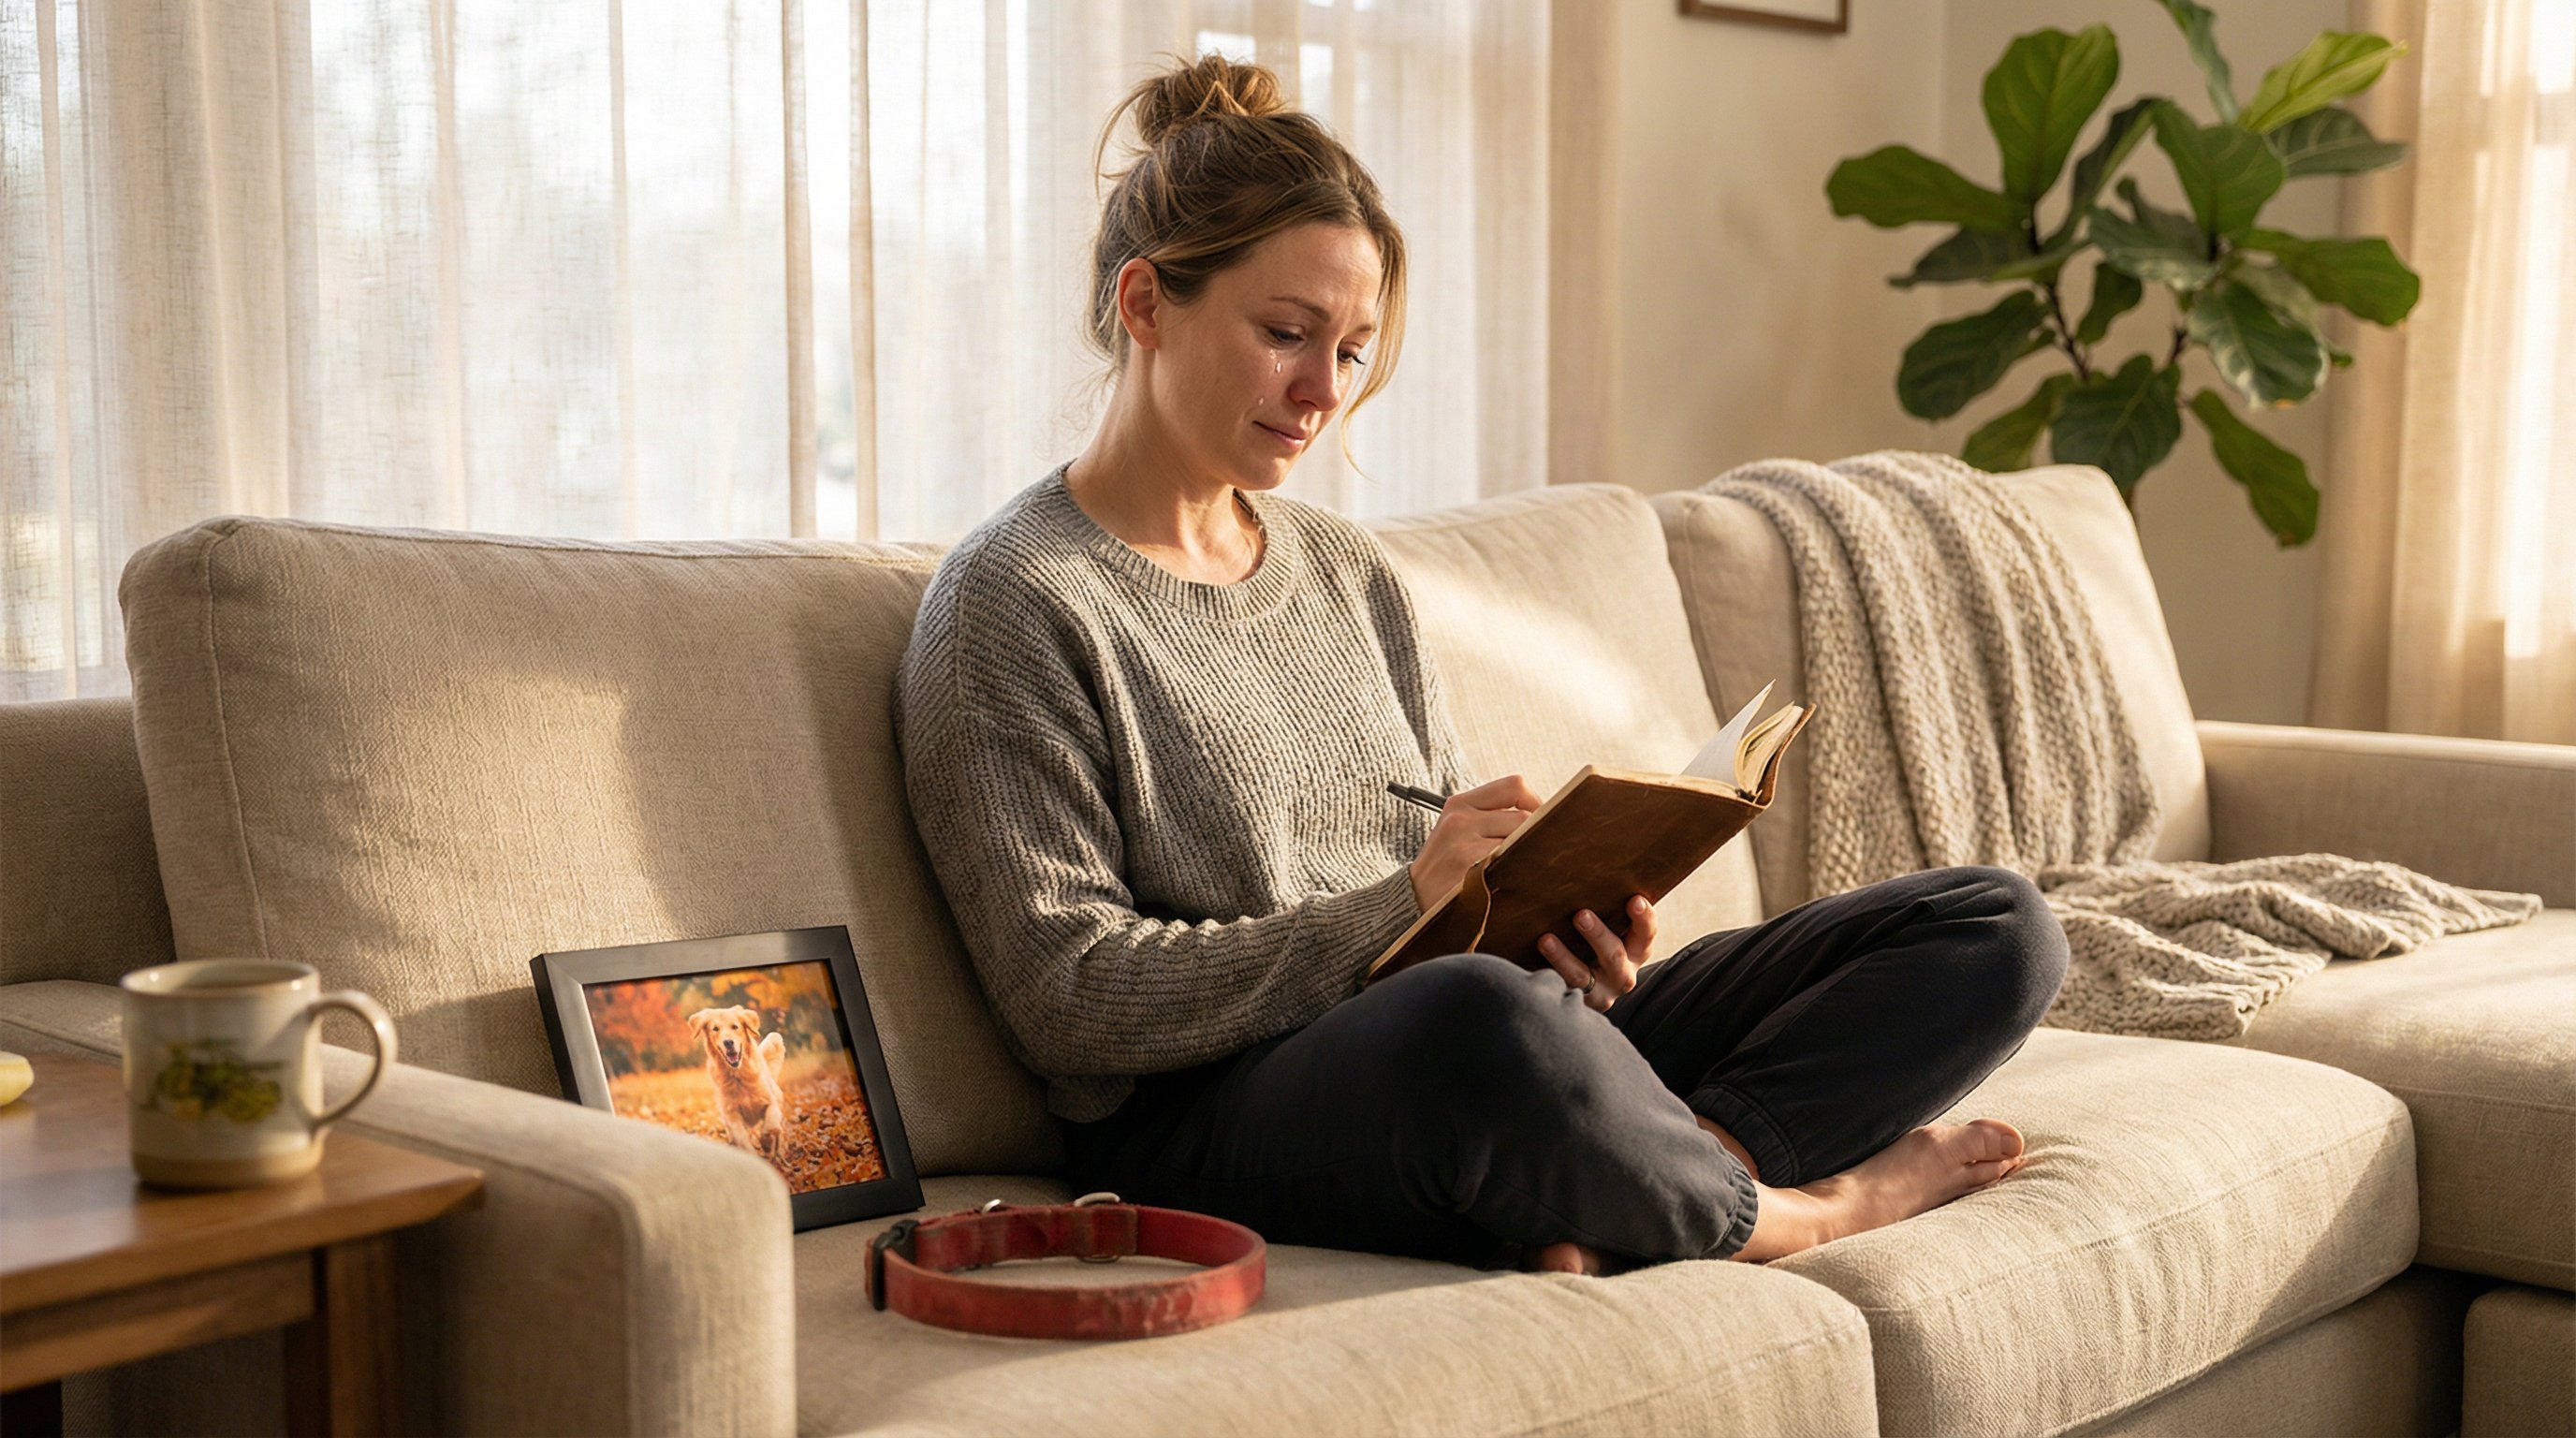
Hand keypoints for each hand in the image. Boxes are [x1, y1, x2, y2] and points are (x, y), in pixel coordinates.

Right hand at [1408, 774, 1543, 912]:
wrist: (1412, 900)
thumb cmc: (1445, 867)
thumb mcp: (1458, 831)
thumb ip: (1492, 817)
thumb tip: (1545, 815)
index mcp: (1460, 804)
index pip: (1514, 787)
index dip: (1537, 802)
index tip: (1542, 821)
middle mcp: (1460, 819)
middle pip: (1524, 817)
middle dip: (1535, 836)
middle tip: (1535, 854)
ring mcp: (1464, 846)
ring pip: (1521, 842)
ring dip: (1527, 857)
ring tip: (1519, 870)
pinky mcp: (1470, 872)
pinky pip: (1511, 866)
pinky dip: (1518, 874)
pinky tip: (1509, 883)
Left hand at [1539, 895, 1656, 1012]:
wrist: (1580, 990)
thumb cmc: (1594, 943)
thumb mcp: (1610, 930)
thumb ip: (1608, 910)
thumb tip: (1589, 869)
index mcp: (1636, 951)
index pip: (1646, 934)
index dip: (1643, 917)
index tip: (1634, 899)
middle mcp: (1622, 975)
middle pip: (1614, 956)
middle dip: (1597, 935)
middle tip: (1581, 915)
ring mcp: (1599, 993)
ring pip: (1581, 976)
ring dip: (1563, 957)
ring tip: (1546, 939)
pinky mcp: (1574, 1003)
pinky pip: (1559, 990)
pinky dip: (1546, 975)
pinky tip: (1530, 964)